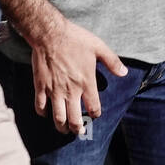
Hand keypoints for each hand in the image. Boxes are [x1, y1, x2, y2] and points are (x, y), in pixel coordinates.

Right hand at [28, 16, 127, 134]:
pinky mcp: (40, 86)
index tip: (94, 115)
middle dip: (78, 129)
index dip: (95, 115)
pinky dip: (43, 113)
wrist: (50, 33)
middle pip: (75, 120)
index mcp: (86, 82)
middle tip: (79, 131)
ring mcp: (54, 90)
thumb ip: (112, 61)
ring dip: (61, 127)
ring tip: (64, 129)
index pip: (93, 108)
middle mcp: (71, 90)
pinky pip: (40, 106)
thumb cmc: (75, 39)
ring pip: (58, 117)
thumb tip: (124, 73)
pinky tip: (46, 113)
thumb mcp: (98, 47)